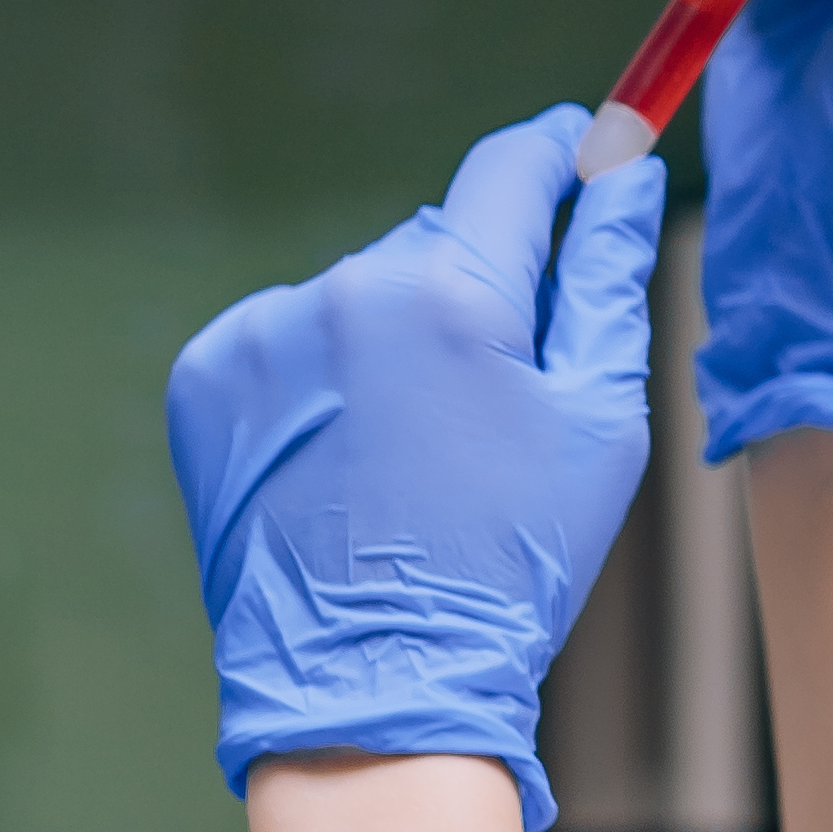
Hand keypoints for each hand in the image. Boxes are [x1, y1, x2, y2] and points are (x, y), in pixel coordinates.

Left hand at [167, 109, 661, 831]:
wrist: (373, 681)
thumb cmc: (510, 560)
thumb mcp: (599, 421)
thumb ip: (607, 279)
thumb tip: (625, 174)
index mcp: (455, 293)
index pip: (511, 165)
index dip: (561, 150)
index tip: (585, 150)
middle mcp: (347, 290)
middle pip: (437, 235)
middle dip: (479, 283)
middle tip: (500, 388)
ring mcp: (265, 334)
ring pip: (362, 290)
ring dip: (397, 333)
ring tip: (416, 448)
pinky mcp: (208, 378)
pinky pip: (290, 337)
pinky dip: (325, 376)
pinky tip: (351, 456)